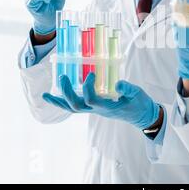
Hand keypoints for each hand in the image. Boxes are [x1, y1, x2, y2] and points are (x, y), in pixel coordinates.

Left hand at [42, 73, 160, 129]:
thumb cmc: (140, 104)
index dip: (87, 87)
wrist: (142, 116)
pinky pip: (77, 107)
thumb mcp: (138, 94)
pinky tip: (55, 98)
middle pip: (76, 106)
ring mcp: (95, 110)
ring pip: (73, 109)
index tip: (91, 73)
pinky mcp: (95, 107)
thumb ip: (128, 89)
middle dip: (66, 93)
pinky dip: (64, 103)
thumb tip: (118, 83)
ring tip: (46, 95)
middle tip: (62, 77)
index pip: (91, 99)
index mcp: (108, 107)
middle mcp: (98, 110)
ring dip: (59, 102)